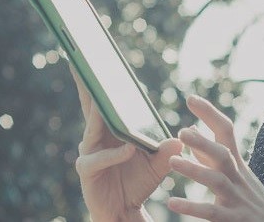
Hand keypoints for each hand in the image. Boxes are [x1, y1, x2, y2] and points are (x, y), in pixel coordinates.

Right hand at [71, 70, 184, 221]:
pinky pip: (99, 159)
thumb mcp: (159, 164)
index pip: (105, 100)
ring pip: (92, 129)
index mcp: (111, 130)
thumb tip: (182, 137)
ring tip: (106, 100)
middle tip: (82, 62)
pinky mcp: (87, 171)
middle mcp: (95, 137)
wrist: (125, 211)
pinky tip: (129, 149)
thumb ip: (168, 150)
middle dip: (86, 84)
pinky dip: (114, 154)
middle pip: (90, 106)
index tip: (102, 58)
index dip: (102, 80)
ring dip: (99, 115)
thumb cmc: (138, 183)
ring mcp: (89, 153)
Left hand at [165, 94, 263, 221]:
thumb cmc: (252, 202)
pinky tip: (172, 203)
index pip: (226, 132)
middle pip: (223, 154)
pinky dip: (192, 207)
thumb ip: (209, 155)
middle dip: (204, 142)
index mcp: (238, 165)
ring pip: (218, 181)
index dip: (210, 114)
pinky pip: (212, 212)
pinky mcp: (235, 219)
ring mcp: (237, 199)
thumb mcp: (236, 175)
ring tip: (172, 163)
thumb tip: (190, 129)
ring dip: (195, 170)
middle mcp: (238, 178)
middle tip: (181, 132)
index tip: (191, 98)